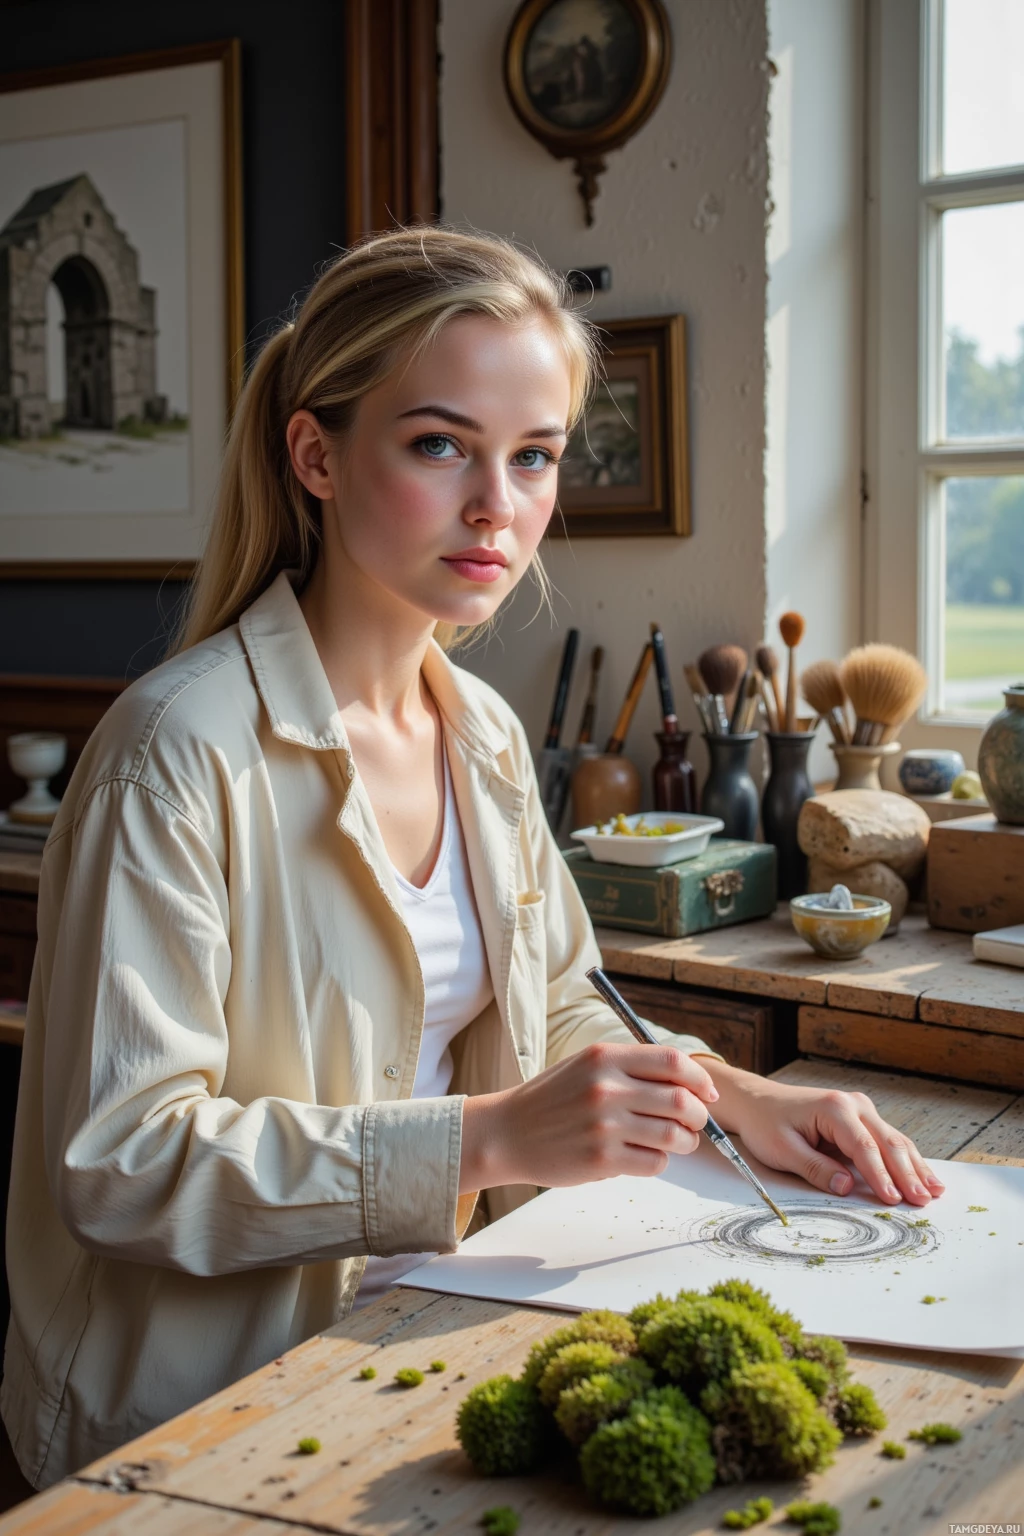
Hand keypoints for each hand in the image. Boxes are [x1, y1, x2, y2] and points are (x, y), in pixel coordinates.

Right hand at [459, 1042, 718, 1193]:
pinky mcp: (602, 1159)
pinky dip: (660, 1162)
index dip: (700, 1079)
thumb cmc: (550, 1100)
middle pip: (681, 1101)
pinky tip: (646, 1157)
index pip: (673, 1062)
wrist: (506, 1134)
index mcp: (605, 1057)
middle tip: (697, 1124)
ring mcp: (604, 1125)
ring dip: (686, 1142)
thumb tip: (686, 1084)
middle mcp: (606, 1088)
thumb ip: (630, 1068)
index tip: (707, 1093)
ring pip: (674, 1135)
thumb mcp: (585, 1066)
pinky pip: (654, 1162)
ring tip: (679, 1143)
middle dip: (700, 1116)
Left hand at [696, 1059, 945, 1207]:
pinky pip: (887, 1140)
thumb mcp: (782, 1150)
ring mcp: (860, 1109)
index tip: (894, 1200)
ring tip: (934, 1192)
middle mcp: (853, 1105)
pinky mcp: (861, 1118)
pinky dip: (906, 1160)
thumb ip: (815, 1168)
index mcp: (834, 1109)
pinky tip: (924, 1175)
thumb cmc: (766, 1123)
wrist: (757, 1101)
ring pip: (894, 1141)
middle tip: (923, 1201)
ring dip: (914, 1167)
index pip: (864, 1148)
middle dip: (907, 1174)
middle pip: (888, 1143)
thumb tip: (846, 1187)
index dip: (880, 1176)